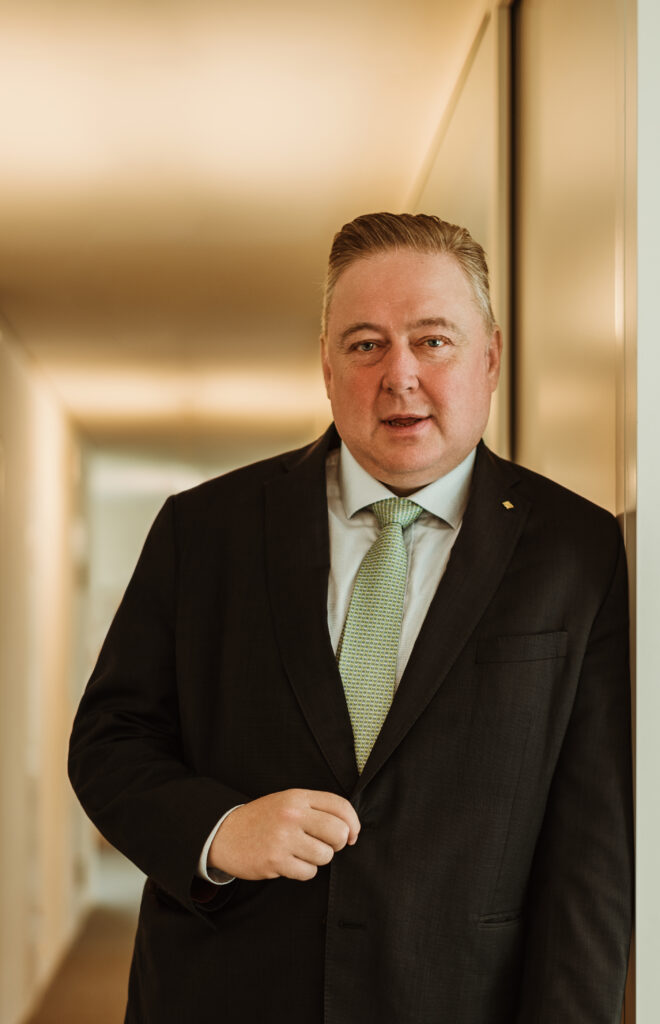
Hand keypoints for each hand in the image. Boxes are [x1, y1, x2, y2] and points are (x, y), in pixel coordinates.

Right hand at [208, 788, 360, 880]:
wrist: (225, 833)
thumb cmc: (263, 819)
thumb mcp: (288, 802)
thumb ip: (316, 809)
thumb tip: (350, 830)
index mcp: (298, 797)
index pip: (340, 806)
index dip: (354, 823)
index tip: (353, 835)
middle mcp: (292, 815)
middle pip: (339, 833)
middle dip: (338, 844)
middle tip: (325, 845)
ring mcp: (283, 838)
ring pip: (325, 855)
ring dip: (317, 859)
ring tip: (301, 852)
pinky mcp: (275, 861)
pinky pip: (308, 872)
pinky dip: (304, 871)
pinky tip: (290, 862)